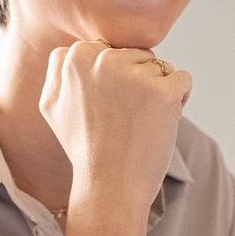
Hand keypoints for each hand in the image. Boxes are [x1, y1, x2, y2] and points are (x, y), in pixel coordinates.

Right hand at [39, 39, 191, 235]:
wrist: (109, 187)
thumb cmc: (84, 149)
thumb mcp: (51, 106)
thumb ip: (58, 69)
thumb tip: (72, 49)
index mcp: (75, 57)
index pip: (109, 49)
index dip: (115, 79)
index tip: (106, 108)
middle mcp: (103, 59)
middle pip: (136, 55)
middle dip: (137, 83)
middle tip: (123, 119)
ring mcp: (134, 75)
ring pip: (160, 67)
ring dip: (158, 92)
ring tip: (139, 124)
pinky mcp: (162, 91)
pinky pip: (183, 80)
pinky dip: (180, 100)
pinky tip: (160, 123)